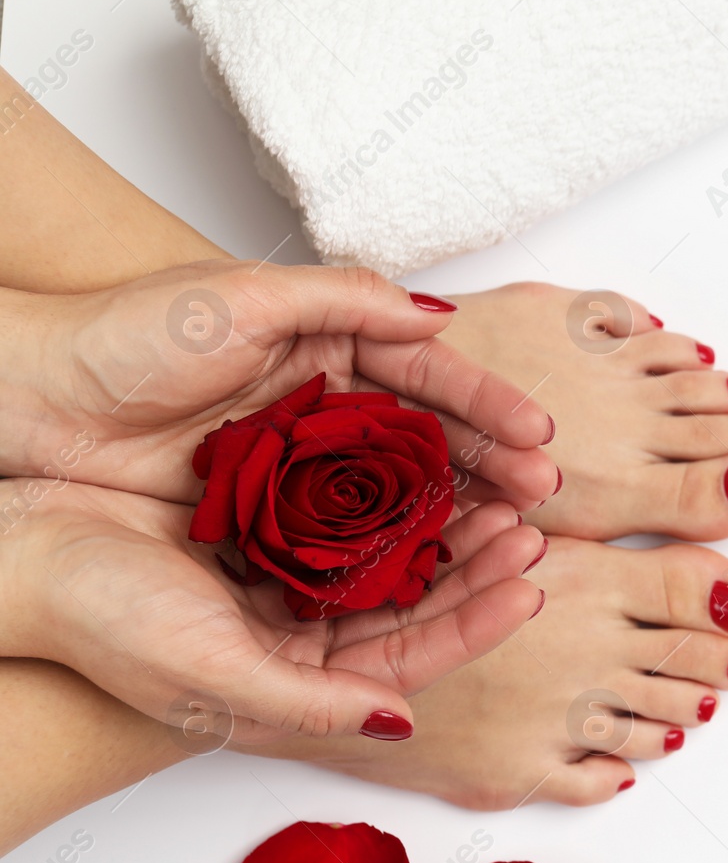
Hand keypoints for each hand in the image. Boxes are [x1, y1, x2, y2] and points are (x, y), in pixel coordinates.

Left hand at [0, 261, 556, 507]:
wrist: (32, 404)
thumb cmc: (123, 338)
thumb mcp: (241, 295)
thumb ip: (346, 296)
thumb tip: (440, 312)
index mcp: (326, 347)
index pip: (429, 376)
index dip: (487, 405)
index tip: (537, 435)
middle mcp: (325, 411)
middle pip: (430, 442)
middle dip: (492, 466)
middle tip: (541, 494)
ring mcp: (302, 472)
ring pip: (401, 496)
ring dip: (460, 515)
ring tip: (511, 533)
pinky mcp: (271, 524)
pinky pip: (350, 540)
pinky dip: (399, 554)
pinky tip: (441, 567)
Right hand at [0, 480, 545, 742]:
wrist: (20, 549)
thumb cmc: (105, 621)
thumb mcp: (213, 674)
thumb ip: (312, 702)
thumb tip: (401, 722)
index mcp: (299, 677)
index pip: (413, 653)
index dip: (477, 621)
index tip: (531, 585)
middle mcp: (304, 628)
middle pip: (417, 597)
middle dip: (479, 563)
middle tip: (531, 523)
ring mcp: (289, 570)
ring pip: (394, 545)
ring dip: (449, 518)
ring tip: (501, 488)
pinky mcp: (269, 512)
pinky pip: (351, 497)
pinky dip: (395, 479)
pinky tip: (432, 454)